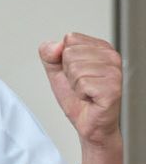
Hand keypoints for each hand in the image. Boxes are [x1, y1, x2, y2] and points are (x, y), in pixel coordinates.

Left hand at [39, 32, 122, 146]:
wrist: (88, 124)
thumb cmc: (78, 99)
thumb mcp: (57, 72)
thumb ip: (49, 54)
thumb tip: (55, 45)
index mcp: (101, 47)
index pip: (70, 39)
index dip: (65, 59)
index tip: (76, 73)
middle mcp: (112, 56)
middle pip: (70, 53)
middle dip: (69, 73)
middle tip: (81, 86)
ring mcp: (114, 72)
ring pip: (75, 69)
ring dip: (75, 85)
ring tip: (86, 93)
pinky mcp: (112, 89)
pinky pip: (82, 84)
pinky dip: (80, 94)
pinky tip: (90, 99)